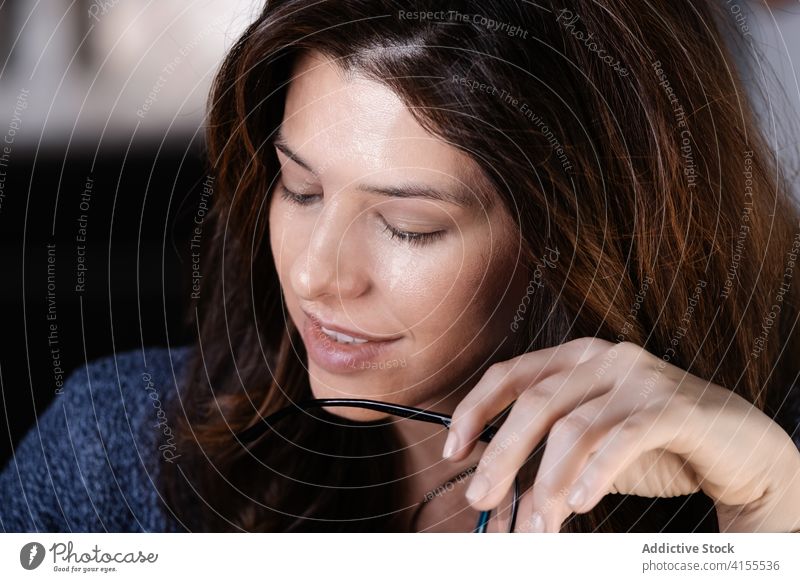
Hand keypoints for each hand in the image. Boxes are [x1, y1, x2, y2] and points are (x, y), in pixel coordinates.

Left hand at [442, 337, 799, 531]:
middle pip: (535, 404)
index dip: (476, 411)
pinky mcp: (671, 407)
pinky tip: (578, 503)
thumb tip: (498, 501)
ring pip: (574, 429)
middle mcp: (601, 359)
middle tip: (481, 499)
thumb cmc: (652, 443)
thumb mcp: (589, 449)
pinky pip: (621, 439)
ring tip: (538, 527)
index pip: (510, 375)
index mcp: (574, 359)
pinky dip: (594, 475)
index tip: (454, 450)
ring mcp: (637, 378)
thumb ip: (546, 464)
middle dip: (501, 456)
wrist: (735, 443)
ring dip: (547, 485)